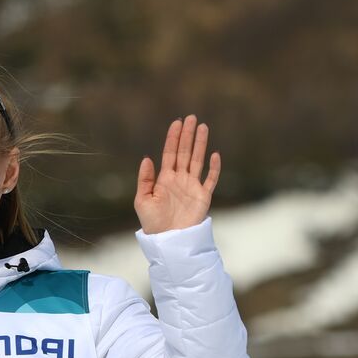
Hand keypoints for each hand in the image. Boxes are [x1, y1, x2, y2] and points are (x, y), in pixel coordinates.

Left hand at [134, 114, 219, 233]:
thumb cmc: (153, 222)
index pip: (170, 153)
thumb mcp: (142, 200)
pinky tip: (215, 154)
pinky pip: (210, 179)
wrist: (168, 240)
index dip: (173, 138)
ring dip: (200, 144)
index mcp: (164, 178)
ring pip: (198, 160)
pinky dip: (214, 167)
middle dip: (188, 135)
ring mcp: (192, 186)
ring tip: (203, 127)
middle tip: (192, 118)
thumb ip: (145, 179)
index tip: (177, 122)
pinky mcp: (203, 196)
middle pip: (185, 152)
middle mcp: (180, 179)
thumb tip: (147, 158)